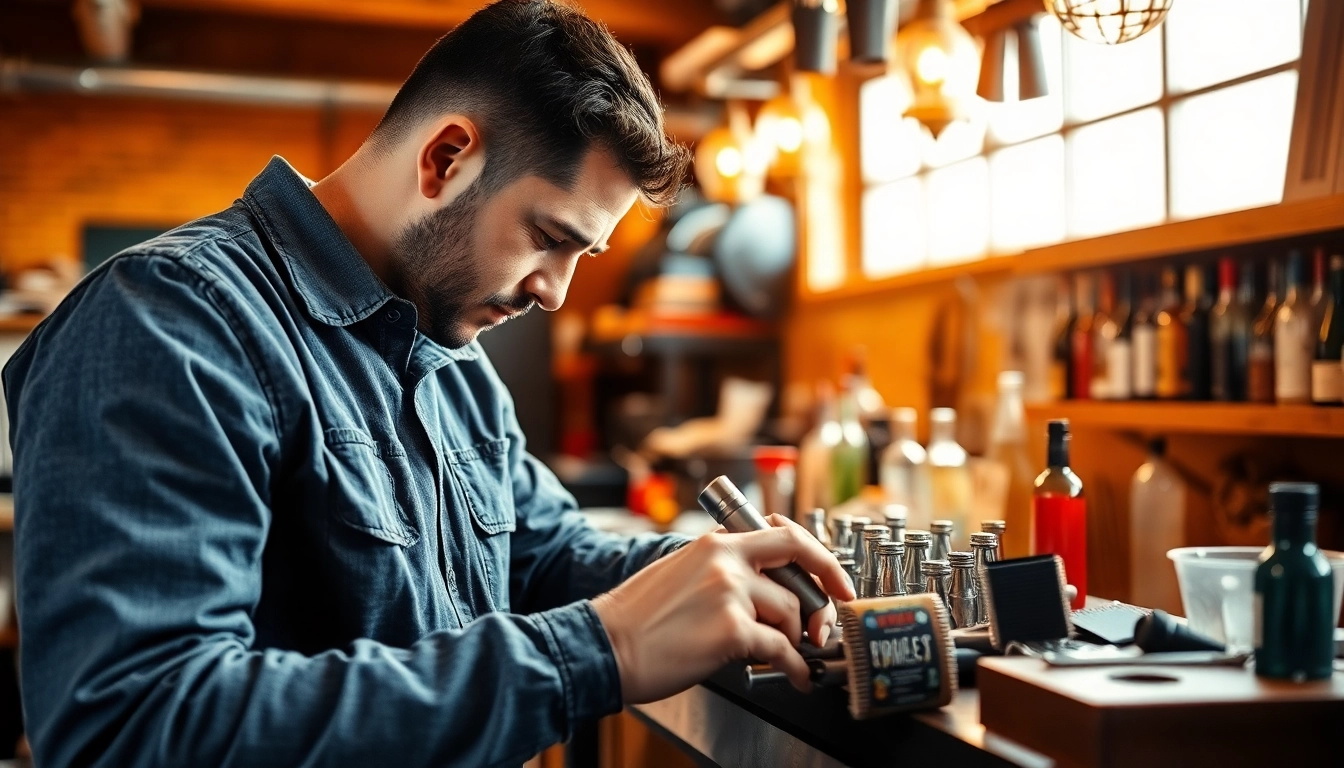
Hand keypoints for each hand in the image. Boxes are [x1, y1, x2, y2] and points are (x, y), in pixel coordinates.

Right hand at [591, 514, 854, 703]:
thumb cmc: (635, 619)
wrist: (604, 646)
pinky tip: (795, 676)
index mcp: (714, 544)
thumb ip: (719, 569)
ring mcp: (731, 594)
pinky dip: (794, 667)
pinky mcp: (733, 631)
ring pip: (791, 613)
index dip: (817, 553)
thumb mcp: (679, 571)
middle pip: (800, 563)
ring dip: (793, 639)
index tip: (833, 574)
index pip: (782, 533)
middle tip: (827, 620)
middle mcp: (726, 561)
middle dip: (825, 591)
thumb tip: (759, 585)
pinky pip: (782, 650)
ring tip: (786, 656)